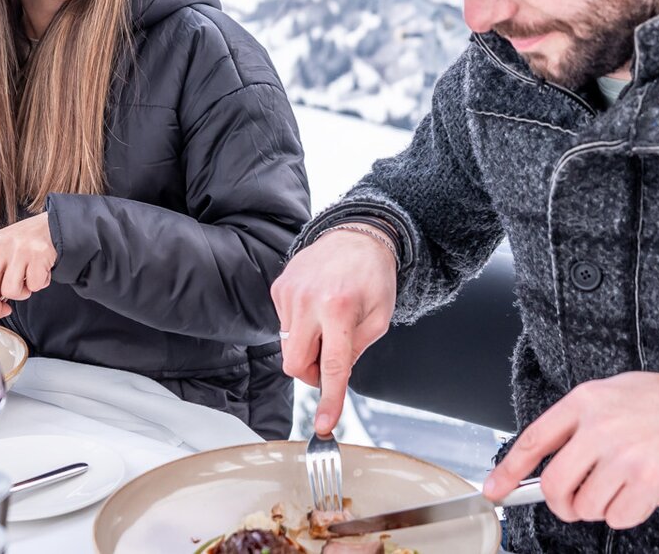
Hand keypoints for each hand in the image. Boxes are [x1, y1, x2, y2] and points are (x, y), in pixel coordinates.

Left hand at [0, 213, 56, 319]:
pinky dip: (40, 284)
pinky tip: (42, 271)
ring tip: (29, 280)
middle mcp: (1, 245)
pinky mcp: (38, 254)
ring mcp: (20, 249)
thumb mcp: (4, 252)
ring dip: (23, 293)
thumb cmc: (29, 244)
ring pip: (10, 290)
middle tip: (5, 311)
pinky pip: (34, 285)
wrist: (57, 225)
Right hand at [270, 228, 396, 435]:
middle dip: (311, 374)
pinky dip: (301, 326)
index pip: (332, 366)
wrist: (357, 235)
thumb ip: (356, 351)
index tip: (324, 424)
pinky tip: (317, 306)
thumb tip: (334, 378)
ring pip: (289, 346)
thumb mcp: (379, 318)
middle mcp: (309, 301)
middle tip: (329, 362)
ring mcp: (289, 293)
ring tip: (328, 322)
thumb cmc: (372, 276)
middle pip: (295, 364)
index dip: (329, 399)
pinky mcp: (279, 288)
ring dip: (308, 345)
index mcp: (339, 309)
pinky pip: (284, 325)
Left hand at [483, 372, 658, 529]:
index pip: (533, 441)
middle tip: (574, 503)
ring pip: (586, 507)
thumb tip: (547, 457)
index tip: (495, 490)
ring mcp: (624, 457)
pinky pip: (617, 518)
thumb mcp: (615, 393)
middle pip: (554, 486)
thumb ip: (580, 421)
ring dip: (599, 507)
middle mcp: (600, 429)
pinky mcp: (647, 483)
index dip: (508, 471)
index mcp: (586, 401)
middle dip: (561, 504)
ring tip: (622, 486)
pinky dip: (626, 514)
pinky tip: (641, 493)